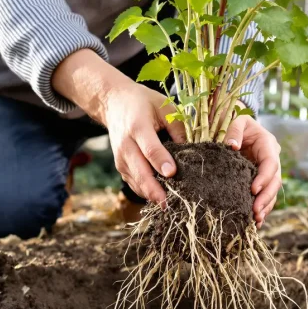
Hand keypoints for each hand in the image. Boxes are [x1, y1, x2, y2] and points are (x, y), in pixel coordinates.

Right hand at [52, 49, 184, 204]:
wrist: (114, 103)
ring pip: (136, 181)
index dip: (161, 161)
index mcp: (137, 126)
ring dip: (151, 194)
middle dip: (154, 189)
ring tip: (169, 205)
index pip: (150, 148)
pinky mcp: (120, 167)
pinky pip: (133, 183)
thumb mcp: (164, 106)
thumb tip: (193, 150)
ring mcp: (120, 158)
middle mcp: (126, 145)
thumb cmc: (144, 103)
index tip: (172, 174)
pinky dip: (145, 192)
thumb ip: (178, 127)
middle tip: (168, 203)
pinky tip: (160, 198)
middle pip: (140, 171)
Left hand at [223, 112, 281, 227]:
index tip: (253, 190)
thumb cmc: (239, 125)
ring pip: (272, 192)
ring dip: (266, 206)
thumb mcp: (238, 121)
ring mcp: (269, 172)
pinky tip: (256, 222)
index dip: (264, 177)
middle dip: (266, 197)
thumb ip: (235, 131)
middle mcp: (272, 160)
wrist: (242, 131)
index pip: (270, 163)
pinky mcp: (263, 181)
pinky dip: (262, 209)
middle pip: (275, 181)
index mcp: (268, 145)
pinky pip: (266, 196)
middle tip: (256, 211)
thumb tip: (232, 146)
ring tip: (256, 220)